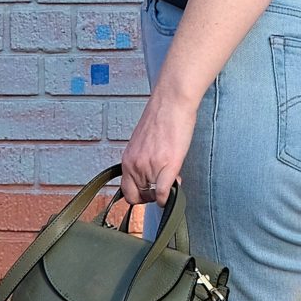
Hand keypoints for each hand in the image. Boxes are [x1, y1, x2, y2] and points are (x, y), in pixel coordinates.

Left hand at [120, 87, 198, 208]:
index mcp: (128, 159)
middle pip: (136, 197)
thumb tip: (151, 176)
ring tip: (172, 177)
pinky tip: (174, 191)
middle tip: (160, 191)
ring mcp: (150, 166)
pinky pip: (164, 193)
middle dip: (150, 198)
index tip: (149, 192)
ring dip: (163, 192)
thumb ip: (143, 160)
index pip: (126, 190)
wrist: (172, 102)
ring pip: (153, 195)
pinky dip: (169, 198)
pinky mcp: (168, 165)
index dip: (138, 195)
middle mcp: (134, 165)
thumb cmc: (161, 117)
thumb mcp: (143, 143)